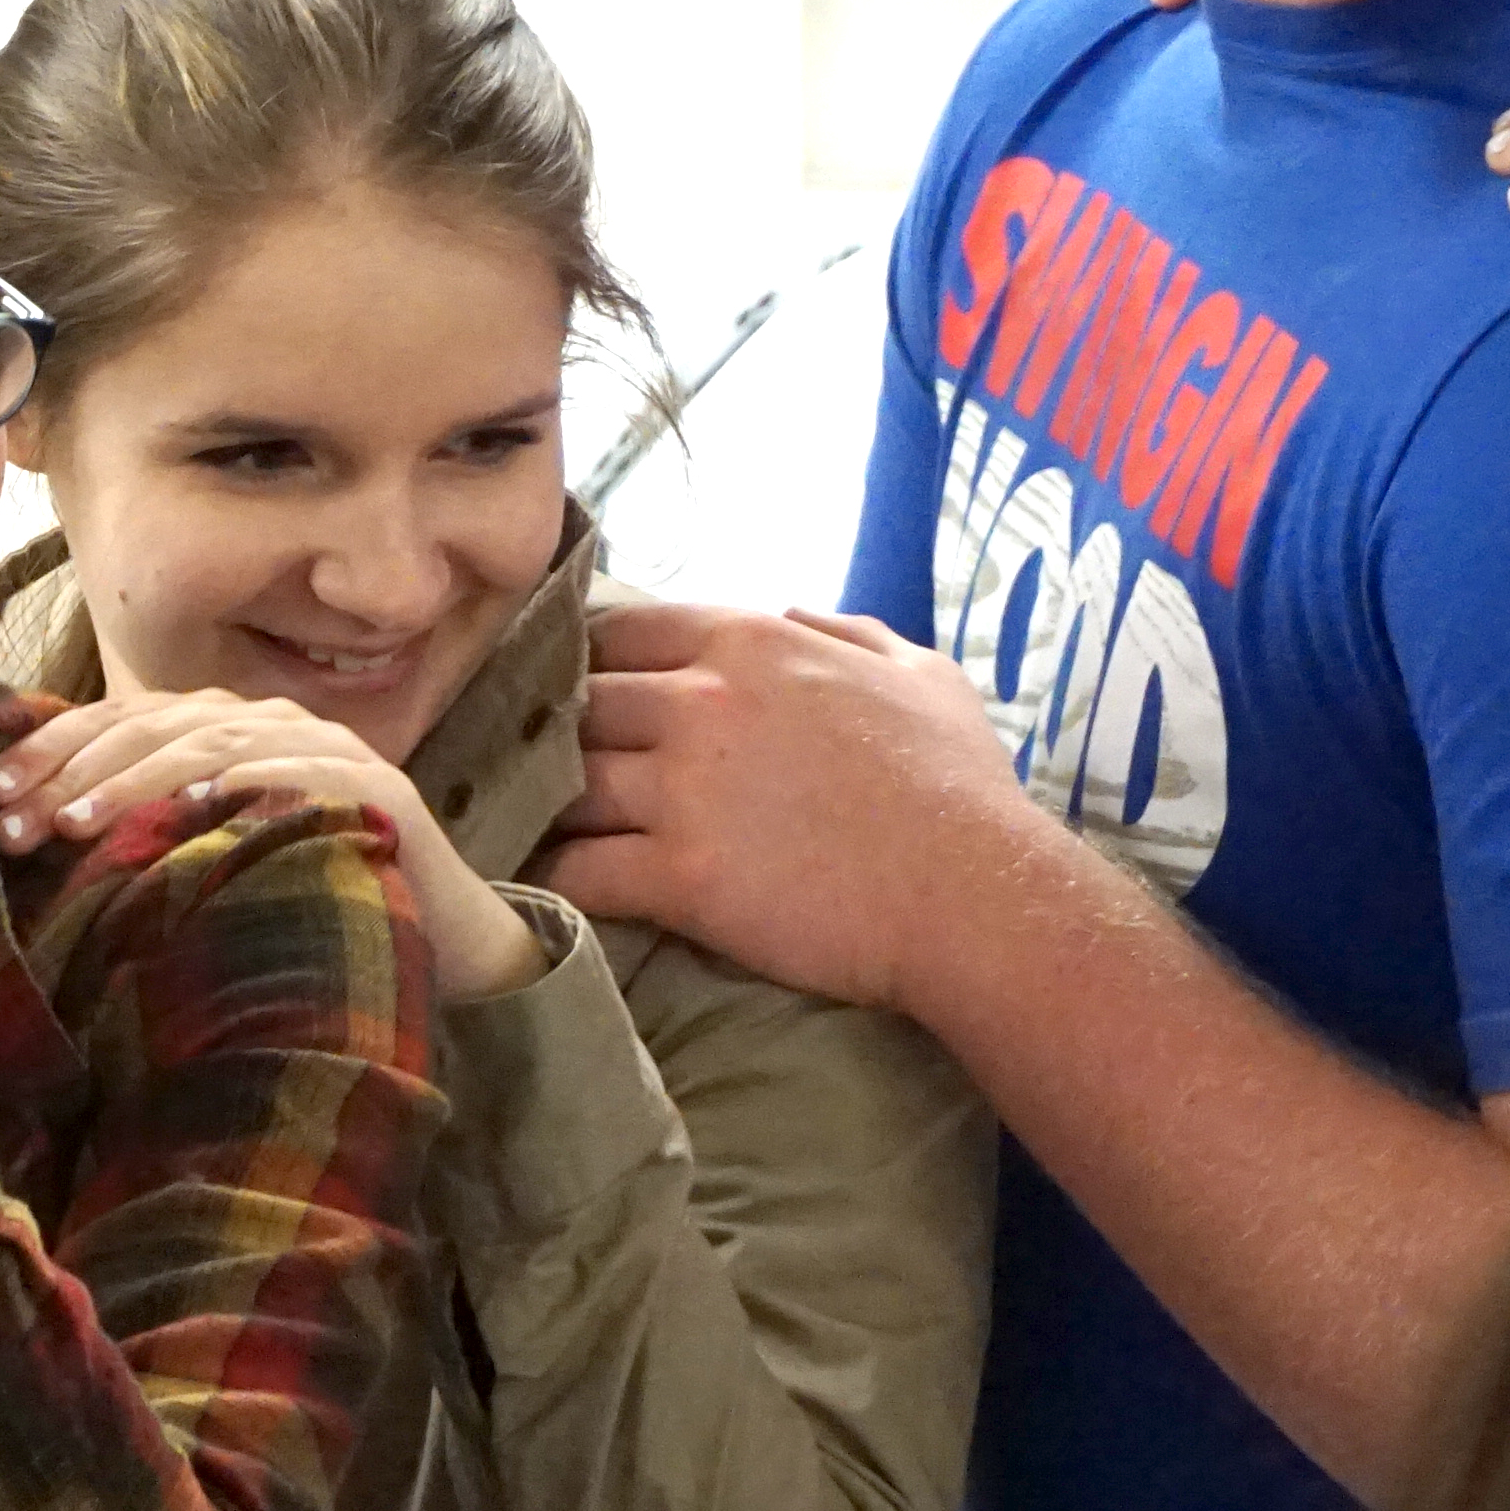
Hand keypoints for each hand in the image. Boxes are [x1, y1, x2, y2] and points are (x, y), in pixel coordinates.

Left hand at [0, 690, 546, 998]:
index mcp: (222, 729)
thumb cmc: (304, 893)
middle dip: (74, 769)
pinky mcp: (372, 784)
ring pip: (212, 744)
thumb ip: (143, 831)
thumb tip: (35, 836)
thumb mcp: (208, 856)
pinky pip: (299, 772)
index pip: (121, 720)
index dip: (51, 749)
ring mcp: (322, 746)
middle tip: (15, 820)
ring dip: (137, 779)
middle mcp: (268, 723)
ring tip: (76, 821)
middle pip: (154, 724)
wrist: (441, 932)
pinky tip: (197, 806)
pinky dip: (246, 782)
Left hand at [547, 601, 1054, 1017]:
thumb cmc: (960, 785)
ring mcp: (684, 789)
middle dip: (555, 733)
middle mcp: (701, 703)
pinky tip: (546, 888)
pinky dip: (555, 878)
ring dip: (543, 806)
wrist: (979, 896)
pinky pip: (581, 868)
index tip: (577, 694)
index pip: (621, 630)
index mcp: (749, 643)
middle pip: (578, 702)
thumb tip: (795, 614)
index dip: (589, 662)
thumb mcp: (923, 673)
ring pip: (565, 782)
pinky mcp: (680, 874)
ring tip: (530, 827)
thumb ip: (849, 632)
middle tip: (541, 767)